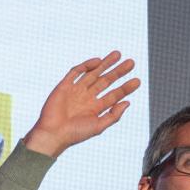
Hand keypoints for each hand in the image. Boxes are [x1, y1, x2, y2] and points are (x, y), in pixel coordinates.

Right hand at [21, 52, 139, 157]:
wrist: (52, 133)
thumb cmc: (74, 134)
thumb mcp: (98, 127)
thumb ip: (113, 116)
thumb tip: (127, 102)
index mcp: (95, 109)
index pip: (114, 95)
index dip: (126, 88)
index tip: (137, 81)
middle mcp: (87, 98)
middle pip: (106, 81)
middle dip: (118, 71)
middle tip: (131, 62)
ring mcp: (76, 91)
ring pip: (93, 73)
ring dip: (106, 64)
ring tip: (118, 54)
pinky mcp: (64, 86)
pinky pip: (76, 72)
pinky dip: (86, 65)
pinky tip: (98, 61)